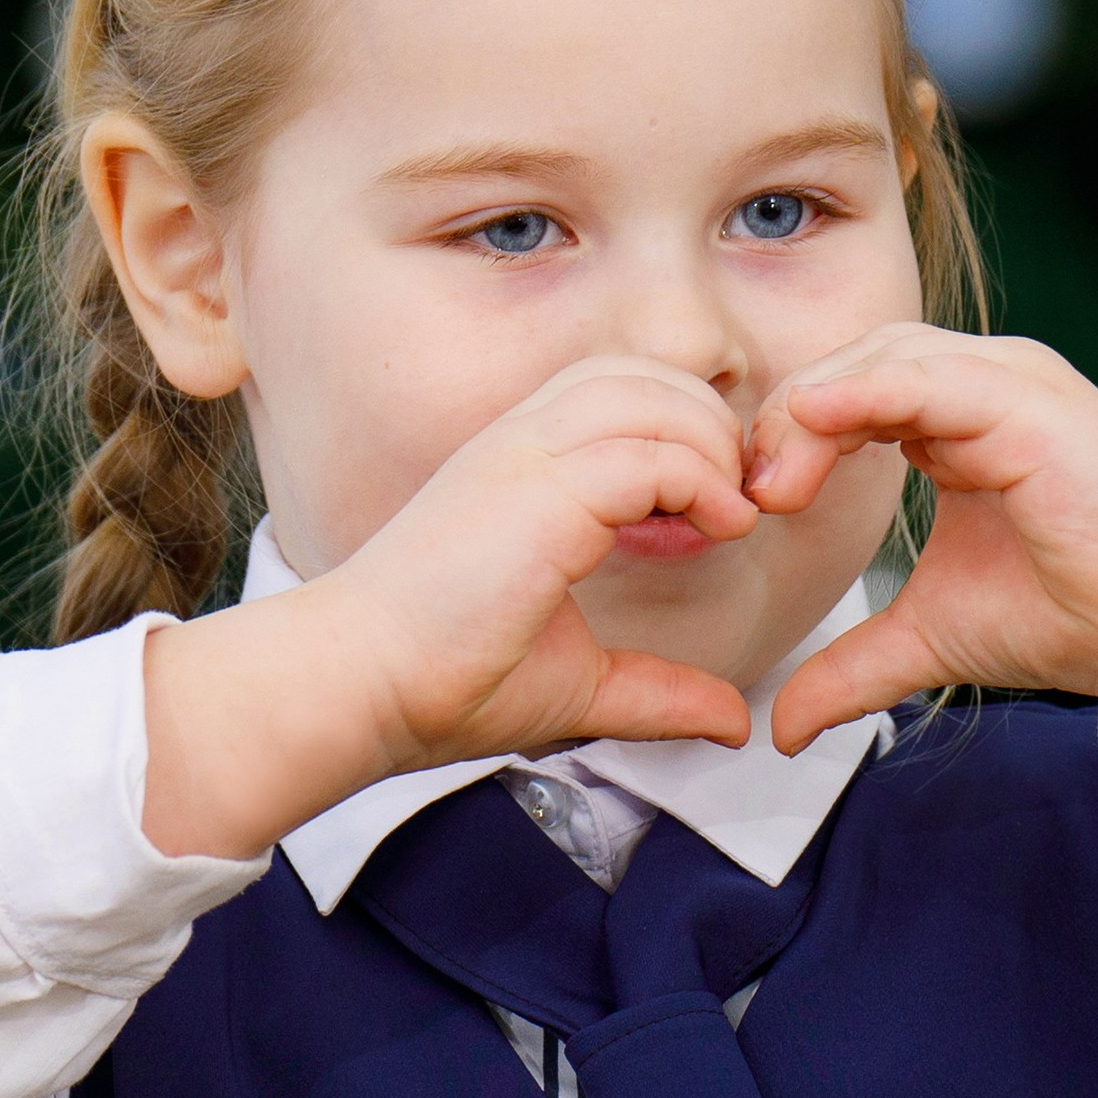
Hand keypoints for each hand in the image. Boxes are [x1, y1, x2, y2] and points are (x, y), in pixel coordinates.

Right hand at [142, 360, 755, 858]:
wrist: (359, 688)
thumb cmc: (444, 683)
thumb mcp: (580, 685)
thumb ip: (658, 691)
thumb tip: (734, 724)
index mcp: (519, 464)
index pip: (621, 391)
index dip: (686, 436)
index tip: (715, 515)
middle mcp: (520, 442)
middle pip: (644, 374)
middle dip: (711, 427)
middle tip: (737, 506)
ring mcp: (525, 458)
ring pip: (652, 397)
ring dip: (711, 448)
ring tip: (730, 517)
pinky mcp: (538, 493)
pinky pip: (648, 452)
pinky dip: (699, 480)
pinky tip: (717, 528)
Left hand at [745, 328, 1097, 785]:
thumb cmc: (1067, 614)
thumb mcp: (929, 638)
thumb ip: (852, 668)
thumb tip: (779, 730)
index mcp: (957, 416)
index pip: (846, 391)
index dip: (789, 438)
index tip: (749, 508)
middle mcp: (983, 383)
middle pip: (852, 361)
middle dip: (788, 421)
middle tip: (750, 498)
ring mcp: (1011, 382)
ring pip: (883, 356)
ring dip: (813, 411)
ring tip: (774, 484)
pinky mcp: (1031, 402)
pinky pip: (929, 376)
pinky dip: (864, 393)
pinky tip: (816, 427)